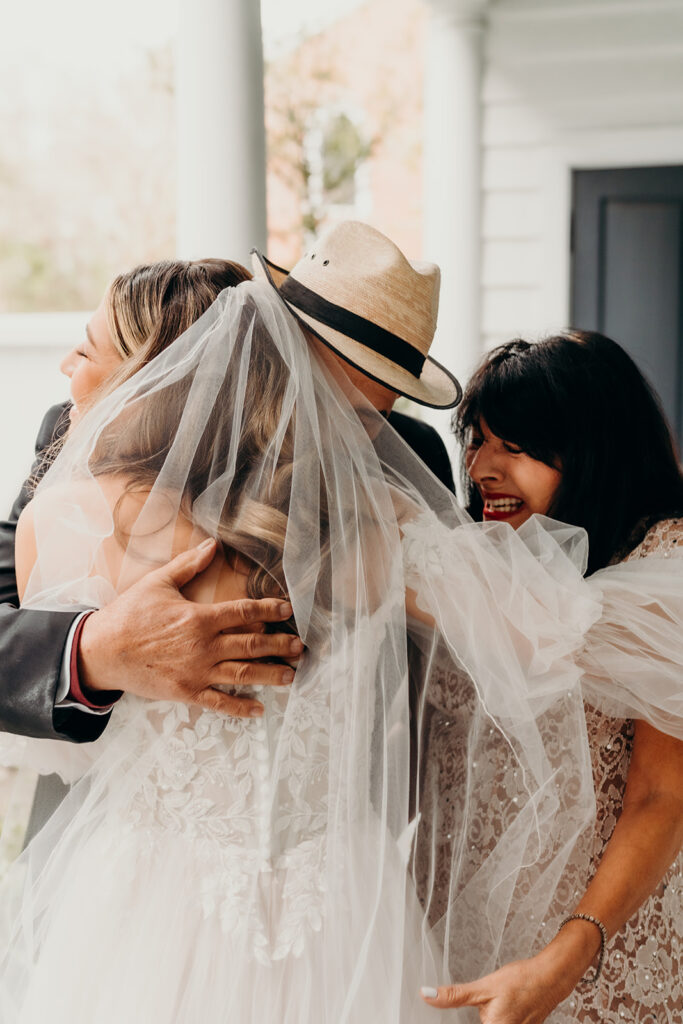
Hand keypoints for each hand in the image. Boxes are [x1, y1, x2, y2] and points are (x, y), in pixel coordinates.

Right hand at [77, 539, 301, 717]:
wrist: (101, 651)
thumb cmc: (129, 615)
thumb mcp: (158, 583)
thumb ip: (189, 565)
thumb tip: (213, 544)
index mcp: (199, 618)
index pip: (244, 612)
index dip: (269, 610)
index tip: (287, 609)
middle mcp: (204, 646)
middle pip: (251, 645)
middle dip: (280, 645)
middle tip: (301, 647)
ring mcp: (196, 672)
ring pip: (243, 675)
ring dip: (270, 675)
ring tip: (291, 675)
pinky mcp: (186, 692)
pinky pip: (219, 703)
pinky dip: (241, 708)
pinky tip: (259, 709)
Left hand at [420, 955, 570, 1023]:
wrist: (550, 978)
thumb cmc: (521, 981)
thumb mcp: (484, 986)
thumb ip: (455, 996)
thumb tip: (426, 995)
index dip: (465, 1018)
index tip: (478, 1004)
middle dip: (480, 1016)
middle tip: (491, 1000)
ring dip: (489, 1017)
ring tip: (501, 1000)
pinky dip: (500, 1017)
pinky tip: (506, 1006)